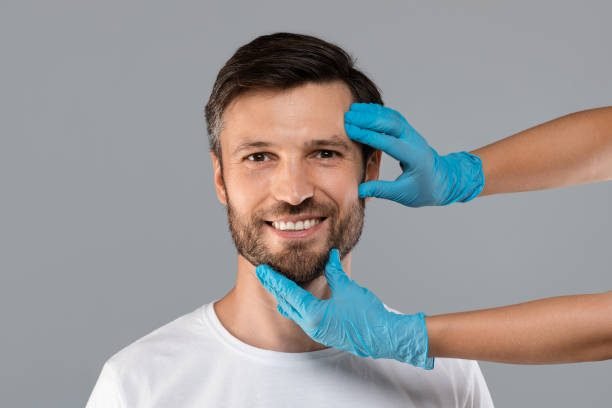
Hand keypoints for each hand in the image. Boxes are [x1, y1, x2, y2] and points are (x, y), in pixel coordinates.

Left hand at [255, 248, 433, 368]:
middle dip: (276, 288)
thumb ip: (334, 271)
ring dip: (286, 298)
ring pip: (294, 312)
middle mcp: (311, 325)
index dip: (274, 280)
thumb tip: (330, 255)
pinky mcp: (325, 334)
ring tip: (279, 286)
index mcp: (313, 314)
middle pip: (287, 303)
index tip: (262, 270)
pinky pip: (304, 318)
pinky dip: (298, 306)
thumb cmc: (367, 315)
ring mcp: (317, 332)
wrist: (384, 337)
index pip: (287, 293)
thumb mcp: (348, 288)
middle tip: (265, 274)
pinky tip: (298, 300)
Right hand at [344, 103, 484, 205]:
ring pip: (391, 117)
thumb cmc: (424, 189)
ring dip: (372, 112)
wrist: (443, 181)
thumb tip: (359, 190)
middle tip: (348, 116)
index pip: (388, 142)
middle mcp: (414, 141)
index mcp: (414, 157)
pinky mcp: (408, 132)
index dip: (368, 135)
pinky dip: (378, 112)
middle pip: (390, 123)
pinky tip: (365, 110)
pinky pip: (393, 117)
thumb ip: (381, 190)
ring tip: (352, 109)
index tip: (350, 130)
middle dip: (368, 118)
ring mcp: (412, 134)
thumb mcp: (402, 194)